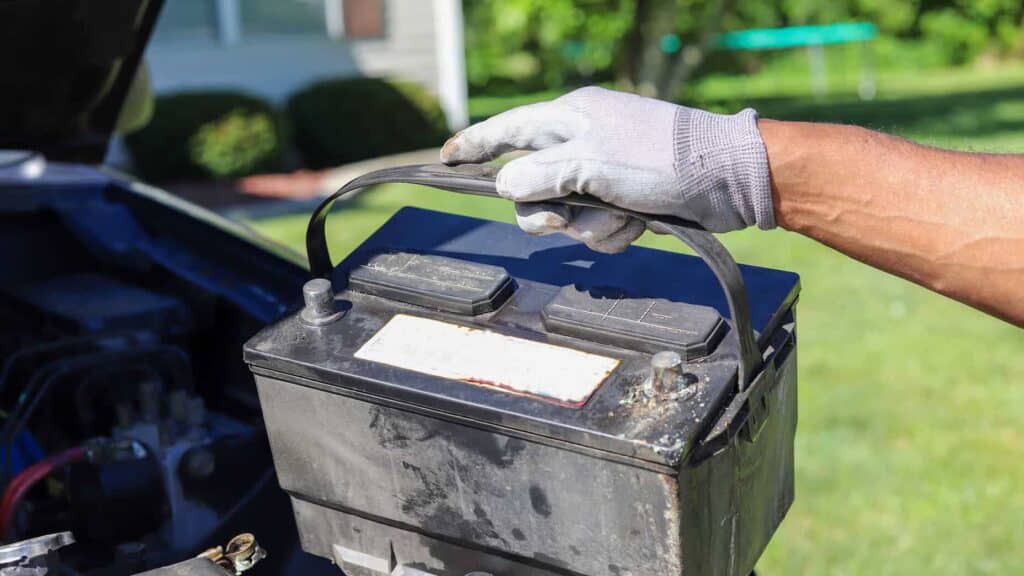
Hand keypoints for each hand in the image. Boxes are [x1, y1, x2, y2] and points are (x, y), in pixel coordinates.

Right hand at [440, 86, 773, 252]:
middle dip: (547, 212)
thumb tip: (505, 187)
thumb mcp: (590, 165)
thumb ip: (538, 176)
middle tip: (561, 220)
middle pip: (531, 187)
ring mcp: (605, 172)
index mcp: (569, 118)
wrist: (728, 180)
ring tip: (623, 215)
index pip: (506, 131)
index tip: (445, 160)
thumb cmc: (660, 160)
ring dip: (590, 225)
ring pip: (566, 214)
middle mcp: (582, 142)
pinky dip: (615, 232)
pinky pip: (597, 226)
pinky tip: (639, 224)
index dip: (473, 146)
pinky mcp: (626, 198)